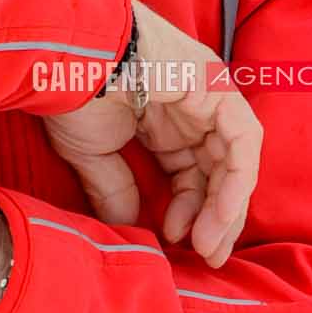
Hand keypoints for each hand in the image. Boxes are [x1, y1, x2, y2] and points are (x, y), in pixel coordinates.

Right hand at [41, 0, 259, 266]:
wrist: (68, 57)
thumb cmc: (73, 95)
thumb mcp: (93, 154)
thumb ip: (115, 189)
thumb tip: (128, 228)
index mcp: (162, 117)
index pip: (191, 171)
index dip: (188, 210)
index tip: (174, 240)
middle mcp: (191, 107)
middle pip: (217, 169)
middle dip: (214, 216)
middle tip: (206, 255)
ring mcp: (208, 95)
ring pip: (234, 159)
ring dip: (226, 207)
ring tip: (207, 245)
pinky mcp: (218, 89)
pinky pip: (243, 141)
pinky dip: (236, 181)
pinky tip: (218, 216)